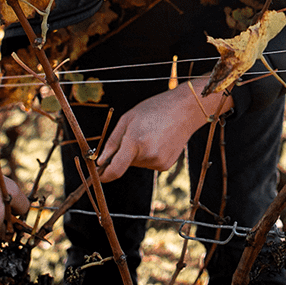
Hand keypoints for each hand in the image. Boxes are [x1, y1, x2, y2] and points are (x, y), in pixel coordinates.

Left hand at [98, 76, 232, 182]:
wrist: (186, 109)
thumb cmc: (155, 109)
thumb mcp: (128, 118)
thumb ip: (113, 142)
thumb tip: (100, 162)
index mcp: (135, 142)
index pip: (115, 170)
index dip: (104, 175)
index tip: (98, 174)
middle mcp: (148, 155)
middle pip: (125, 164)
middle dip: (124, 154)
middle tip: (135, 134)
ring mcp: (159, 162)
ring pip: (137, 163)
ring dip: (138, 153)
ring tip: (151, 133)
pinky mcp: (166, 165)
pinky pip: (149, 163)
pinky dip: (149, 155)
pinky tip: (159, 140)